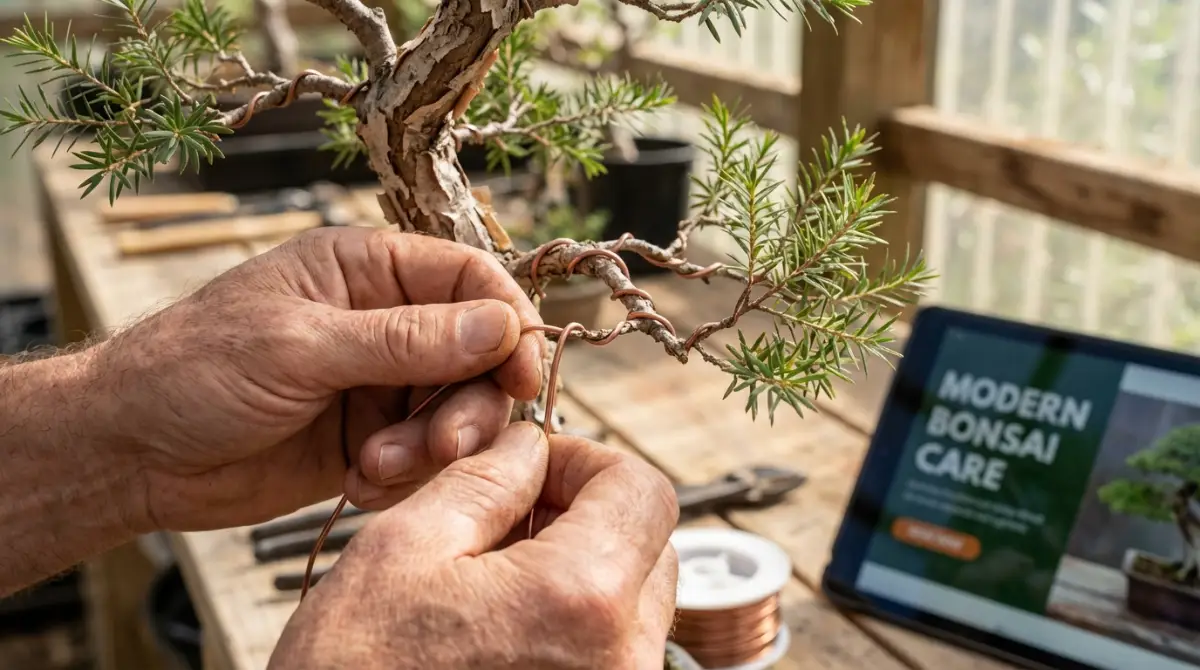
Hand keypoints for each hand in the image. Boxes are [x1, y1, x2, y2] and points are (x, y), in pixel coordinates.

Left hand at [89, 227, 544, 531]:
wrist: (131, 453)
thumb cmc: (194, 371)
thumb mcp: (301, 347)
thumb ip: (406, 339)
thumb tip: (502, 324)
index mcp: (367, 269)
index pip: (471, 279)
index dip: (508, 324)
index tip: (522, 376)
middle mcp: (385, 322)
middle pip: (479, 354)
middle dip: (469, 403)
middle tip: (444, 445)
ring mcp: (379, 382)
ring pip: (457, 410)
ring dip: (432, 446)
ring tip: (377, 468)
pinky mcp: (371, 438)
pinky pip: (425, 457)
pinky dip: (405, 476)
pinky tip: (360, 482)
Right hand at [269, 425, 680, 669]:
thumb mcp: (402, 550)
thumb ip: (484, 482)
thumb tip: (528, 448)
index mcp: (581, 599)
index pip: (640, 489)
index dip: (584, 461)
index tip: (535, 467)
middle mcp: (621, 660)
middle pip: (649, 544)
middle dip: (585, 513)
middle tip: (509, 519)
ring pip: (634, 600)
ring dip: (581, 569)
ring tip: (498, 580)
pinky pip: (613, 651)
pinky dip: (574, 623)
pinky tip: (505, 627)